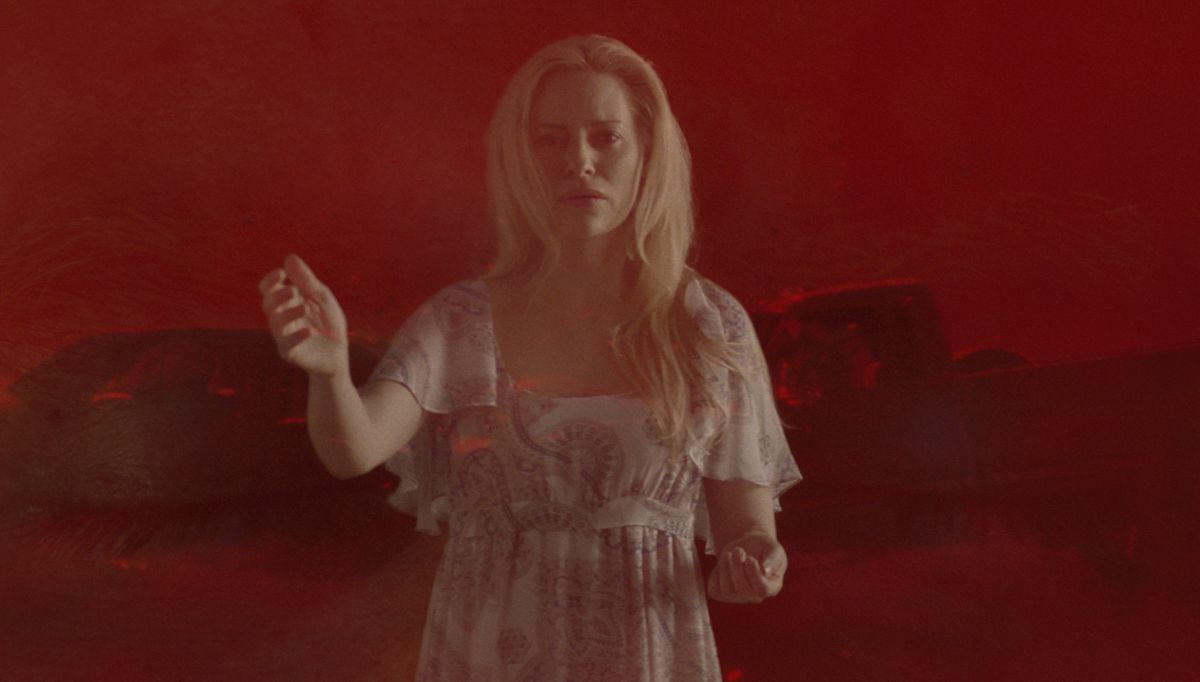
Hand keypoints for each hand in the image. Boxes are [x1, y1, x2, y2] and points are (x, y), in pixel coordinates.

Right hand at [258, 254, 349, 376]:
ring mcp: (283, 336)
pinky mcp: (290, 353)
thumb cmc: (329, 323)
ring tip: (305, 307)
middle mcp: (280, 318)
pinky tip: (308, 331)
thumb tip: (289, 257)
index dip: (270, 280)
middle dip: (278, 296)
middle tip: (293, 292)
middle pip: (267, 304)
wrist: (339, 353)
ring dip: (288, 314)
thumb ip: (307, 280)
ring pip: (275, 324)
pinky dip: (296, 337)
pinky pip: (287, 345)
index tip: (281, 273)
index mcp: (285, 302)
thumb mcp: (322, 298)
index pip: (268, 289)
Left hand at [707, 531, 786, 603]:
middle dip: (737, 566)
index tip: (749, 558)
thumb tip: (765, 571)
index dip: (753, 574)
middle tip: (738, 550)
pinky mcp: (722, 593)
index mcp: (772, 587)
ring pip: (727, 591)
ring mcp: (738, 597)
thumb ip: (773, 557)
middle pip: (743, 590)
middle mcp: (755, 596)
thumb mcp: (772, 546)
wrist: (746, 546)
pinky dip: (716, 573)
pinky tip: (724, 561)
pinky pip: (715, 590)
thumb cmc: (762, 547)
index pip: (762, 590)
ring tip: (729, 554)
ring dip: (725, 568)